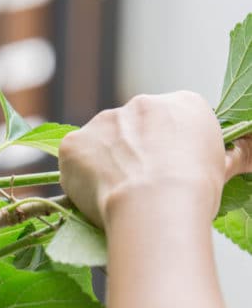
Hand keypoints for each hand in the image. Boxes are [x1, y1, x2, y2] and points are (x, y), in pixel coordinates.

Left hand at [58, 91, 251, 228]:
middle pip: (131, 129)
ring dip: (103, 163)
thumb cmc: (195, 191)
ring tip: (115, 196)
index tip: (162, 173)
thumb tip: (247, 155)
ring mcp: (104, 121)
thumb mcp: (224, 169)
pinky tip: (93, 195)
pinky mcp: (74, 142)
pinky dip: (78, 175)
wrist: (155, 203)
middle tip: (136, 188)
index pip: (167, 122)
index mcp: (182, 104)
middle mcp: (141, 104)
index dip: (162, 151)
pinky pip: (73, 159)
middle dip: (131, 154)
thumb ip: (232, 155)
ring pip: (99, 142)